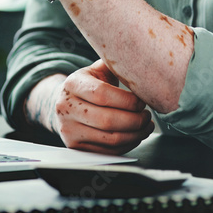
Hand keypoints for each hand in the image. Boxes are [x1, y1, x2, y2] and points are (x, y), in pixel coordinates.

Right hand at [30, 61, 154, 154]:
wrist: (65, 104)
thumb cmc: (89, 85)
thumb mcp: (97, 69)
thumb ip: (116, 64)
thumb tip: (142, 61)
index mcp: (73, 84)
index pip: (102, 94)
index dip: (127, 100)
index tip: (142, 101)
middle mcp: (66, 107)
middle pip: (107, 120)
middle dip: (135, 120)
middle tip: (147, 116)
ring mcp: (68, 130)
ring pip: (110, 139)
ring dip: (135, 135)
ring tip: (146, 126)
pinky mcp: (75, 147)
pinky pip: (107, 151)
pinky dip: (126, 146)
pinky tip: (135, 136)